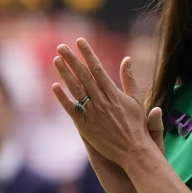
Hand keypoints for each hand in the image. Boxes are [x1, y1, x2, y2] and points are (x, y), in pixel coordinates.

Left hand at [53, 39, 155, 167]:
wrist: (133, 151)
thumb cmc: (136, 125)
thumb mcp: (136, 100)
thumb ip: (129, 79)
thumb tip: (126, 59)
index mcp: (114, 93)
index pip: (98, 69)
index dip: (88, 54)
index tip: (80, 41)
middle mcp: (102, 101)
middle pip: (84, 76)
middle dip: (72, 60)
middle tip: (62, 46)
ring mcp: (92, 114)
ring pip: (76, 90)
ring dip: (65, 74)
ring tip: (56, 60)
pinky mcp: (85, 127)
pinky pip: (72, 110)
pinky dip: (63, 98)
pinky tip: (55, 87)